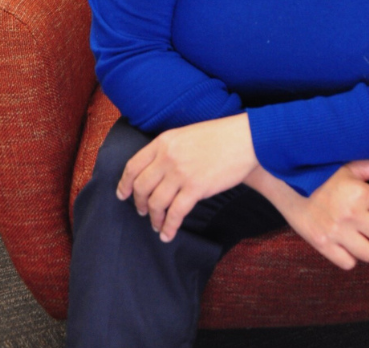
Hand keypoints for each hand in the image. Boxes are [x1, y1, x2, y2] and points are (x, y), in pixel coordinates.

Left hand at [116, 113, 257, 242]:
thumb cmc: (220, 135)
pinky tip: (168, 234)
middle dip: (140, 203)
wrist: (246, 138)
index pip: (133, 165)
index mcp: (164, 141)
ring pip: (157, 203)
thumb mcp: (187, 134)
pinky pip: (175, 213)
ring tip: (157, 225)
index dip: (125, 183)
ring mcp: (181, 173)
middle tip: (143, 211)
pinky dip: (169, 227)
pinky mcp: (196, 188)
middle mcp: (168, 157)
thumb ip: (169, 148)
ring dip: (154, 218)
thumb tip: (157, 168)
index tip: (123, 194)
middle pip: (142, 187)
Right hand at [278, 156, 368, 269]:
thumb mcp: (350, 165)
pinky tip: (345, 242)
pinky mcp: (322, 245)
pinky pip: (348, 263)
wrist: (285, 183)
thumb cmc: (321, 172)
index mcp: (359, 193)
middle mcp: (350, 214)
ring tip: (358, 233)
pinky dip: (350, 256)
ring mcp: (336, 232)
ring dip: (368, 245)